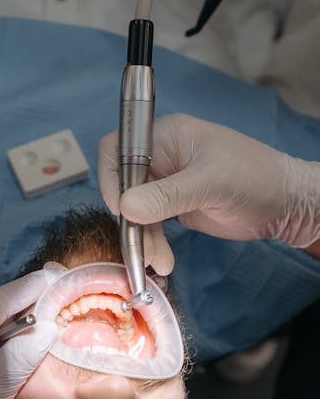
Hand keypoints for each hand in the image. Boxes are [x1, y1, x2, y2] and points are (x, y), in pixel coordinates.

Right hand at [99, 113, 319, 272]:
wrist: (285, 204)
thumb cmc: (256, 178)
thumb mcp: (211, 183)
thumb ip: (167, 195)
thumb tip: (125, 208)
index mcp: (166, 136)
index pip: (118, 149)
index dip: (112, 178)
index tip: (122, 209)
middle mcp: (161, 157)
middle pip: (122, 185)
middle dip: (129, 219)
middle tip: (142, 247)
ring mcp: (166, 183)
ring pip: (134, 211)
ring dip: (142, 238)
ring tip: (160, 262)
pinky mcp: (172, 206)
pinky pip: (149, 225)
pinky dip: (152, 244)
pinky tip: (163, 261)